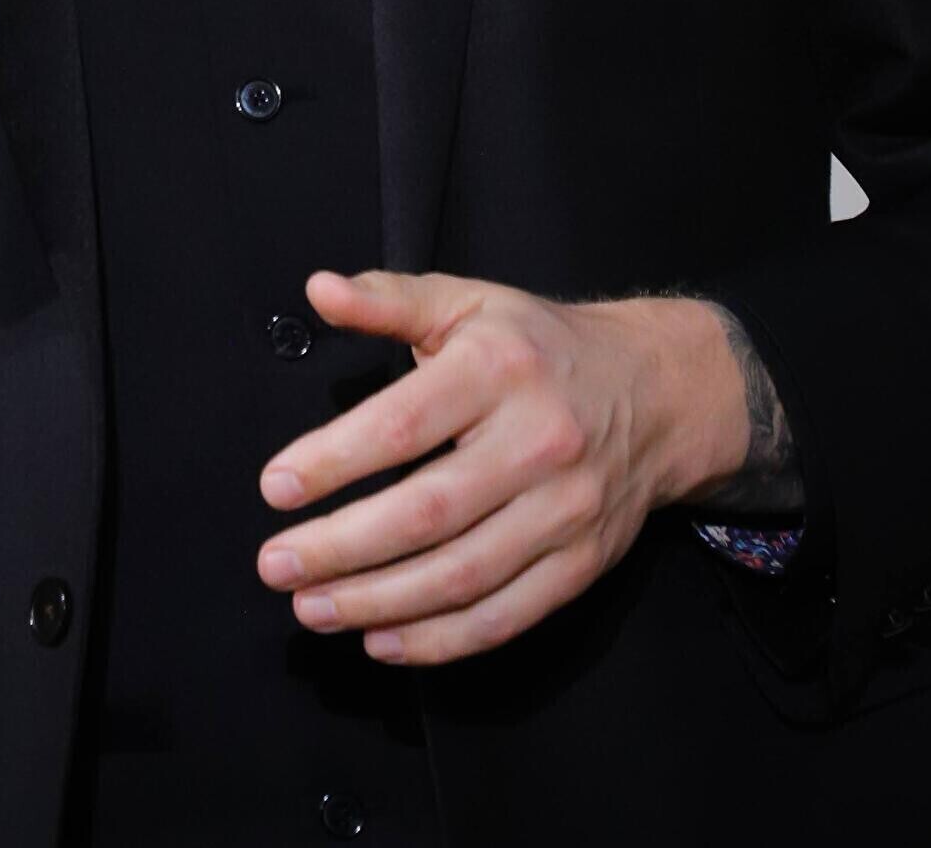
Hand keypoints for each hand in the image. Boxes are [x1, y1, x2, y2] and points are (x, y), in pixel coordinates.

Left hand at [255, 270, 749, 666]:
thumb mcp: (467, 302)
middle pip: (428, 511)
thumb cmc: (537, 346)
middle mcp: (537, 442)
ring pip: (462, 575)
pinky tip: (383, 640)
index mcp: (498, 369)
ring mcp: (565, 511)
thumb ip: (388, 299)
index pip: (404, 424)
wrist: (655, 392)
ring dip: (378, 603)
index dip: (335, 459)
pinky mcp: (582, 564)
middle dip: (342, 546)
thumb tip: (319, 288)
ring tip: (313, 607)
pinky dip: (440, 641)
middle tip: (276, 564)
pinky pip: (505, 617)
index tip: (276, 487)